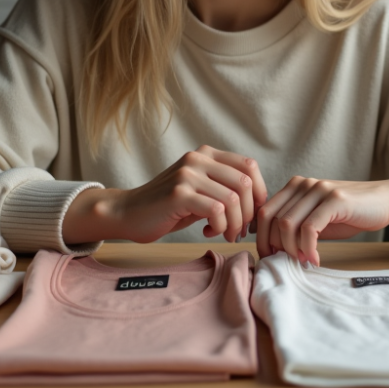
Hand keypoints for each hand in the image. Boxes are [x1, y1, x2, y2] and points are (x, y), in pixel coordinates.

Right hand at [62, 145, 267, 244]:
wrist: (128, 213)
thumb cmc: (168, 207)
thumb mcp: (201, 191)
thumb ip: (224, 188)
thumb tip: (260, 202)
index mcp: (206, 154)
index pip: (249, 166)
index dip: (259, 192)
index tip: (252, 215)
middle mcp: (198, 158)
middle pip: (245, 183)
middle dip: (249, 213)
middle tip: (238, 230)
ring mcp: (188, 174)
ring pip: (233, 199)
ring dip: (235, 224)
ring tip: (225, 233)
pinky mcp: (179, 193)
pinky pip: (217, 209)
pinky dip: (221, 226)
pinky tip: (209, 231)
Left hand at [254, 177, 388, 264]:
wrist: (384, 201)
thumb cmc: (350, 213)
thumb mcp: (317, 219)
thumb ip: (296, 226)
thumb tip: (271, 247)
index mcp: (295, 186)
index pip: (264, 213)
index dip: (262, 238)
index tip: (271, 257)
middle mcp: (303, 184)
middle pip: (272, 220)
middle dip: (274, 246)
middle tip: (287, 263)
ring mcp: (319, 190)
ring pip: (288, 224)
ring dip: (291, 249)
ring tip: (304, 261)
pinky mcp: (335, 199)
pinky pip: (309, 228)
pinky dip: (308, 248)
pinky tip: (316, 259)